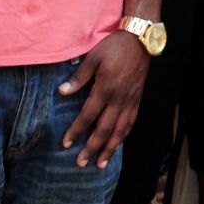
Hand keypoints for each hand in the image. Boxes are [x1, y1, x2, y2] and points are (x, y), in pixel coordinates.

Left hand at [60, 31, 149, 168]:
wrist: (141, 39)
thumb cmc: (115, 46)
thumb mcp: (93, 57)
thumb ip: (79, 77)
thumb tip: (62, 92)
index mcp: (105, 89)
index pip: (88, 116)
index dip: (76, 131)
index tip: (66, 144)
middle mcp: (119, 99)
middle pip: (104, 130)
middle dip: (92, 148)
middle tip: (81, 163)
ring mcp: (130, 100)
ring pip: (120, 130)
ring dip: (110, 149)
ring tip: (101, 164)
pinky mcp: (137, 99)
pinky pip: (131, 122)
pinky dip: (123, 136)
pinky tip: (118, 143)